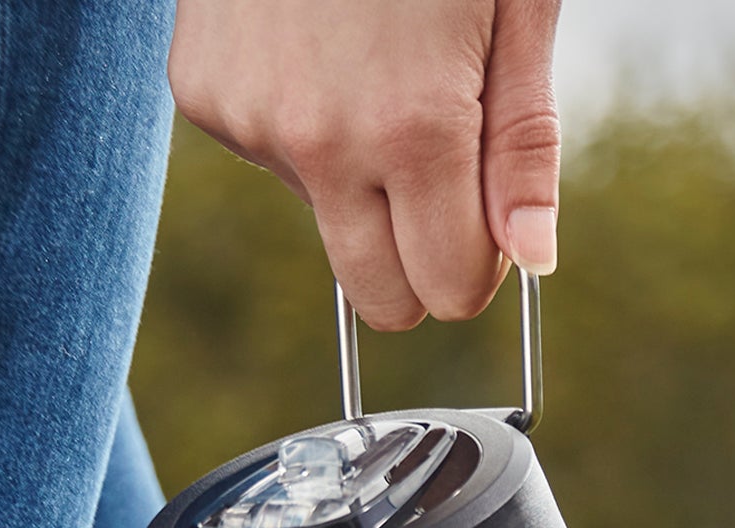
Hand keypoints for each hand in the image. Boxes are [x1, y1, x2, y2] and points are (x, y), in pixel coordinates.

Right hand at [171, 0, 561, 330]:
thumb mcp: (512, 11)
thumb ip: (520, 145)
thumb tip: (530, 262)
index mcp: (411, 129)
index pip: (445, 289)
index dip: (477, 267)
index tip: (485, 227)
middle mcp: (319, 142)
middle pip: (376, 293)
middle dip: (418, 257)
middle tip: (440, 176)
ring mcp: (249, 122)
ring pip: (323, 216)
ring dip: (356, 170)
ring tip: (370, 60)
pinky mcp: (203, 95)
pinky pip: (270, 154)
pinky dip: (301, 118)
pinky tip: (314, 42)